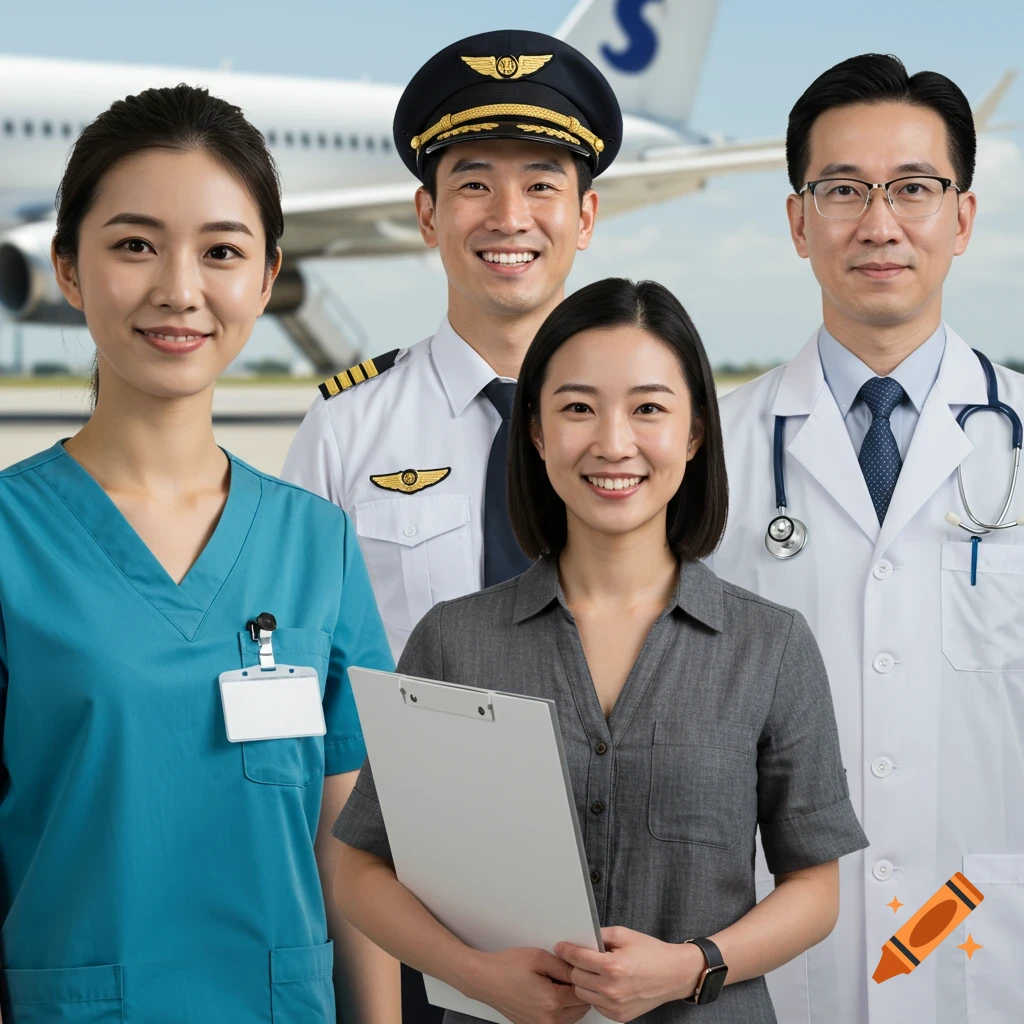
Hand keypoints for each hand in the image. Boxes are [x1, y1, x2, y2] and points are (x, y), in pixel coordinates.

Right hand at [463, 946, 591, 1023]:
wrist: (486, 980)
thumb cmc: (507, 968)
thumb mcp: (539, 957)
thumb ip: (564, 966)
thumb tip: (581, 970)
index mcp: (552, 1002)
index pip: (584, 994)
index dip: (580, 978)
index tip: (573, 969)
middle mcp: (548, 1020)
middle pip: (580, 1008)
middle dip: (576, 990)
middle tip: (562, 975)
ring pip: (572, 1017)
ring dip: (569, 1001)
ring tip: (553, 984)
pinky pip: (559, 1021)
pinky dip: (559, 1010)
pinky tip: (548, 994)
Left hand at [555, 927, 704, 1021]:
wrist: (674, 974)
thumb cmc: (652, 953)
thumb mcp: (624, 934)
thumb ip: (600, 935)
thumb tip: (581, 938)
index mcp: (613, 966)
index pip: (578, 958)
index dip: (566, 950)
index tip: (561, 947)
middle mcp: (612, 989)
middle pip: (575, 977)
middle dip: (574, 965)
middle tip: (580, 958)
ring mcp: (615, 1005)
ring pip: (582, 993)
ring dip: (584, 981)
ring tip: (594, 971)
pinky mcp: (619, 1016)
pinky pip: (596, 1005)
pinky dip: (596, 994)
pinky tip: (605, 984)